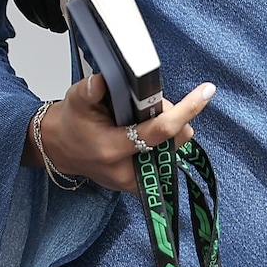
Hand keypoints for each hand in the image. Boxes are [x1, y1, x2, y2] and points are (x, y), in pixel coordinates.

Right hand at [27, 73, 215, 193]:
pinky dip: (163, 144)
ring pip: (175, 151)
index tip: (206, 92)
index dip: (186, 110)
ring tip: (142, 121)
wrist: (60, 149)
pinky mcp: (139, 187)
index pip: (160, 131)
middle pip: (176, 141)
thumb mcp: (76, 100)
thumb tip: (105, 79)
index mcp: (112, 149)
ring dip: (168, 131)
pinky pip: (166, 161)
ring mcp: (135, 183)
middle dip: (172, 117)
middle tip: (148, 107)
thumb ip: (91, 90)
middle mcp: (128, 171)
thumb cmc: (71, 124)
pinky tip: (145, 135)